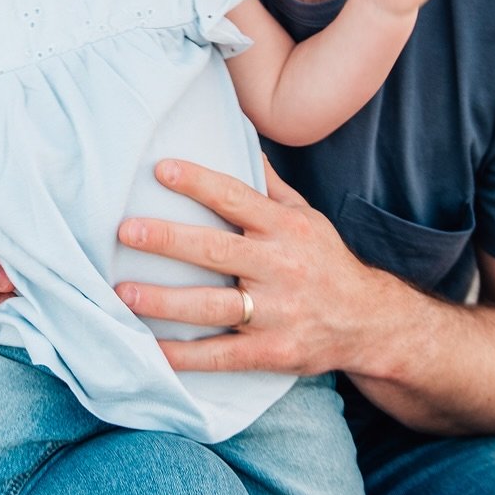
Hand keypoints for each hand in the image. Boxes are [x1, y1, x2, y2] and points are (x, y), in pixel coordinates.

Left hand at [113, 155, 373, 376]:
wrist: (370, 322)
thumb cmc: (326, 262)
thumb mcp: (307, 217)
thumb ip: (269, 185)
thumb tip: (241, 138)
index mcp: (286, 229)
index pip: (237, 198)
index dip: (199, 183)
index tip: (160, 170)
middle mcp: (281, 267)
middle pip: (218, 251)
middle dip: (170, 240)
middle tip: (127, 231)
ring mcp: (277, 313)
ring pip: (214, 307)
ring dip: (166, 301)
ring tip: (124, 293)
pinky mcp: (272, 352)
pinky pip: (222, 355)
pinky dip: (185, 356)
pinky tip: (151, 350)